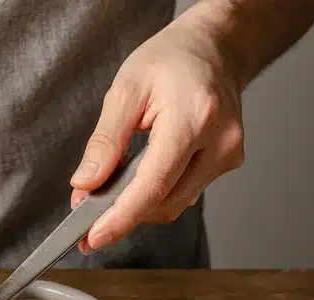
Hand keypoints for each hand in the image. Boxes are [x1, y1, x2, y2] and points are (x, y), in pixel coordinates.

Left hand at [70, 16, 244, 252]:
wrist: (214, 47)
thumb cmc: (171, 60)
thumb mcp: (125, 91)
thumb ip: (104, 142)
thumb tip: (86, 183)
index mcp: (193, 118)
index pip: (153, 185)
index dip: (121, 218)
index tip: (94, 237)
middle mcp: (219, 141)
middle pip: (164, 202)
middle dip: (122, 212)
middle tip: (87, 209)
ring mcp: (228, 154)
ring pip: (175, 204)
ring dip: (139, 204)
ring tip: (112, 186)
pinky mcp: (227, 163)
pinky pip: (185, 192)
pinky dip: (156, 193)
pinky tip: (140, 177)